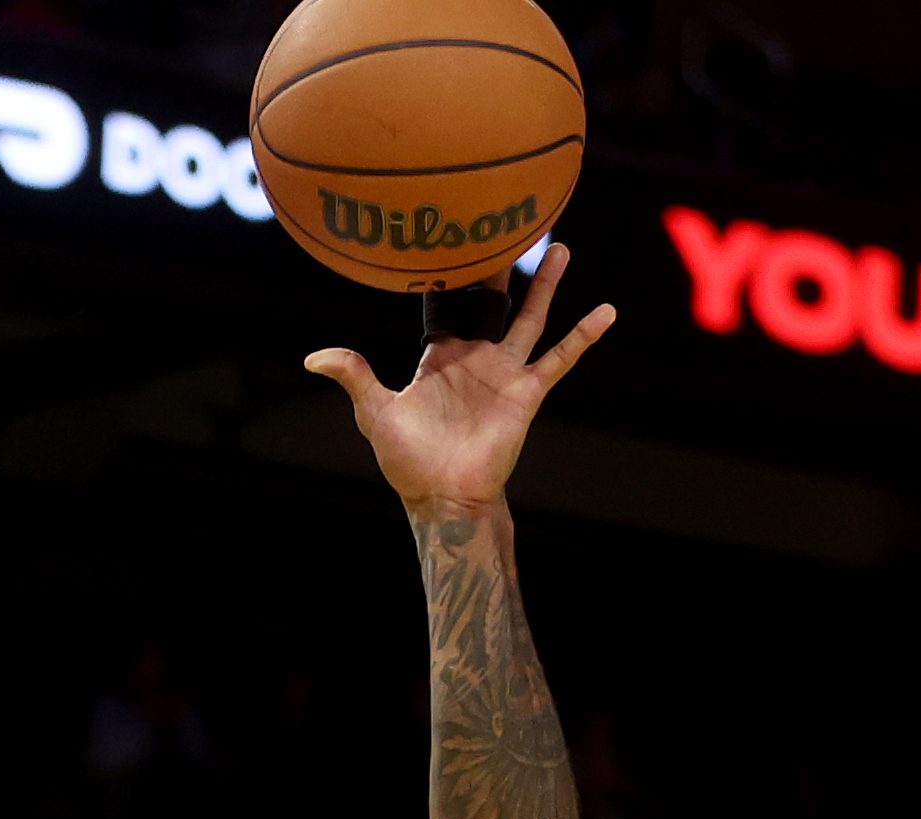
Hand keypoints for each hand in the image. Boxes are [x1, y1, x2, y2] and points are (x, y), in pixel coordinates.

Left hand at [304, 247, 617, 517]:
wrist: (443, 496)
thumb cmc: (408, 461)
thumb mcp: (375, 413)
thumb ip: (354, 376)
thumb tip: (314, 357)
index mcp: (440, 356)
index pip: (447, 305)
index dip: (451, 274)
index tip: (455, 234)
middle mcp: (476, 357)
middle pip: (493, 299)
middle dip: (500, 263)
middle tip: (509, 221)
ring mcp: (504, 372)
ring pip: (531, 316)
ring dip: (546, 283)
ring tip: (560, 245)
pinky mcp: (527, 392)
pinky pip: (560, 358)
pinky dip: (583, 336)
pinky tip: (606, 312)